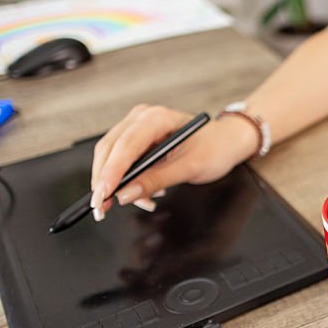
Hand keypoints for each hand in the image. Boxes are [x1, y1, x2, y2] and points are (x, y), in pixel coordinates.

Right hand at [90, 104, 258, 218]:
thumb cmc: (215, 147)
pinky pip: (120, 160)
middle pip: (109, 150)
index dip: (111, 172)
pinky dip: (125, 180)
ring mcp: (136, 126)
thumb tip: (127, 194)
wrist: (226, 141)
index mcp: (157, 118)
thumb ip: (157, 180)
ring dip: (116, 183)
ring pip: (111, 156)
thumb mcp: (191, 167)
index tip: (103, 195)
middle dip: (104, 182)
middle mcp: (142, 118)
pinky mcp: (136, 138)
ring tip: (142, 201)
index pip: (125, 146)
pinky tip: (144, 192)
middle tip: (102, 209)